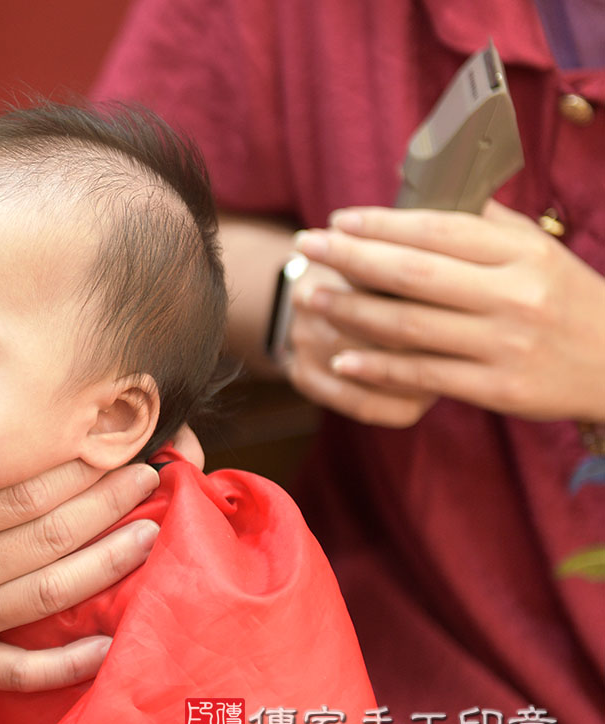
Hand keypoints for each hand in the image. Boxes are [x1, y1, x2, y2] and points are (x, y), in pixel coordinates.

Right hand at [0, 433, 160, 696]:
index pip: (21, 489)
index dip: (76, 466)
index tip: (112, 444)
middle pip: (47, 533)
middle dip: (106, 502)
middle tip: (151, 476)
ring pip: (47, 593)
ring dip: (105, 564)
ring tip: (148, 535)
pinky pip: (16, 671)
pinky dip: (65, 665)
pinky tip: (108, 646)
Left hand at [292, 202, 604, 422]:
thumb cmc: (566, 299)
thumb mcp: (538, 251)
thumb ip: (483, 222)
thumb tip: (420, 185)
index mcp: (522, 253)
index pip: (439, 230)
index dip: (382, 223)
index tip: (338, 219)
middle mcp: (514, 296)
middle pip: (415, 274)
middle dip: (352, 257)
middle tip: (307, 246)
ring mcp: (505, 345)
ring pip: (412, 325)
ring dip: (353, 310)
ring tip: (313, 296)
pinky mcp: (498, 389)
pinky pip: (425, 375)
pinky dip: (380, 366)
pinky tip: (342, 356)